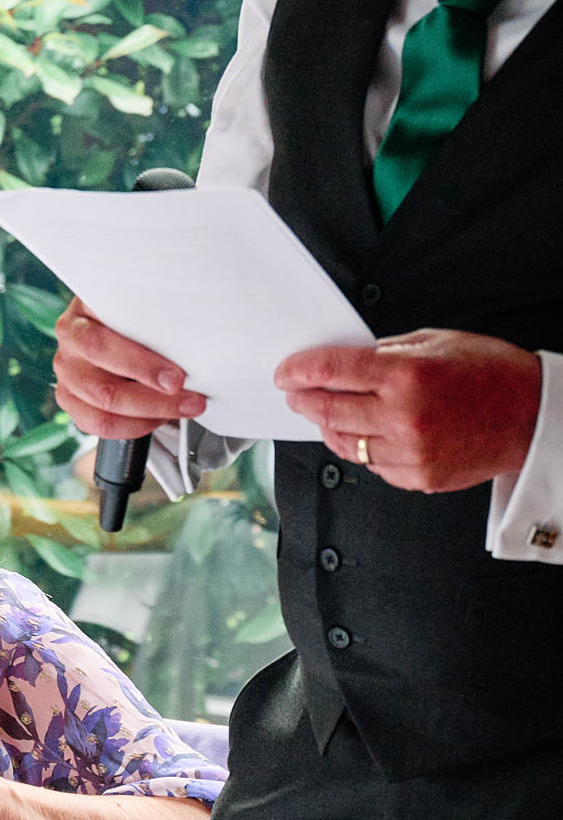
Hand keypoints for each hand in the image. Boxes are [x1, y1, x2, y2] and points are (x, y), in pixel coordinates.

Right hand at [52, 298, 206, 439]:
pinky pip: (99, 426)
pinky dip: (135, 427)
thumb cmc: (132, 313)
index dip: (140, 366)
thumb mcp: (141, 305)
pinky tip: (158, 416)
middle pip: (104, 389)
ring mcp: (66, 377)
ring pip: (103, 413)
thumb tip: (190, 345)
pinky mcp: (70, 401)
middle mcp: (68, 349)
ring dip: (150, 416)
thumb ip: (154, 320)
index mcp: (78, 319)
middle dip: (154, 400)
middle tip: (191, 399)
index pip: (100, 347)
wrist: (114, 320)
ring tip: (182, 408)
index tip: (176, 379)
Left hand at [276, 328, 541, 492]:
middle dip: (303, 399)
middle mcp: (403, 417)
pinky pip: (371, 464)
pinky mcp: (417, 477)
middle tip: (294, 393)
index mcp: (405, 376)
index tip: (284, 373)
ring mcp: (409, 452)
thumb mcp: (436, 342)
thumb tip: (343, 362)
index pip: (330, 371)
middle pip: (328, 410)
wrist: (534, 416)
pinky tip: (361, 434)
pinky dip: (360, 448)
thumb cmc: (490, 374)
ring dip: (326, 426)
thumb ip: (385, 354)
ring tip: (323, 412)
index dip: (298, 371)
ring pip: (343, 443)